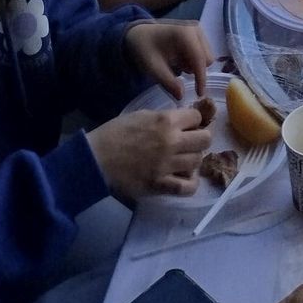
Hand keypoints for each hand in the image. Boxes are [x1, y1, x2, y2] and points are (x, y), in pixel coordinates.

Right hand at [87, 106, 210, 199]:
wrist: (97, 158)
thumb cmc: (116, 133)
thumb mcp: (142, 114)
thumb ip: (165, 117)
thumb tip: (182, 121)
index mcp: (166, 120)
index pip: (197, 116)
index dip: (194, 120)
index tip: (188, 125)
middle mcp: (172, 141)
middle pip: (205, 139)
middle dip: (200, 138)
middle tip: (191, 142)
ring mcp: (168, 165)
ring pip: (198, 161)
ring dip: (193, 159)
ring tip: (184, 160)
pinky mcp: (160, 185)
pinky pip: (188, 187)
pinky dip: (191, 184)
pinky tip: (185, 179)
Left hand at [124, 20, 214, 99]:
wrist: (138, 34)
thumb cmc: (144, 49)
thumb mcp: (153, 68)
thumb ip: (168, 82)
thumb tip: (182, 96)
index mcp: (185, 34)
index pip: (200, 59)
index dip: (201, 79)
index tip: (199, 95)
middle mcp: (195, 29)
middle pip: (207, 58)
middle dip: (196, 71)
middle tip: (179, 75)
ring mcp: (197, 30)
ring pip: (206, 56)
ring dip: (194, 66)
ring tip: (176, 66)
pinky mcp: (197, 34)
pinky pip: (202, 53)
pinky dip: (193, 61)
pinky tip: (179, 60)